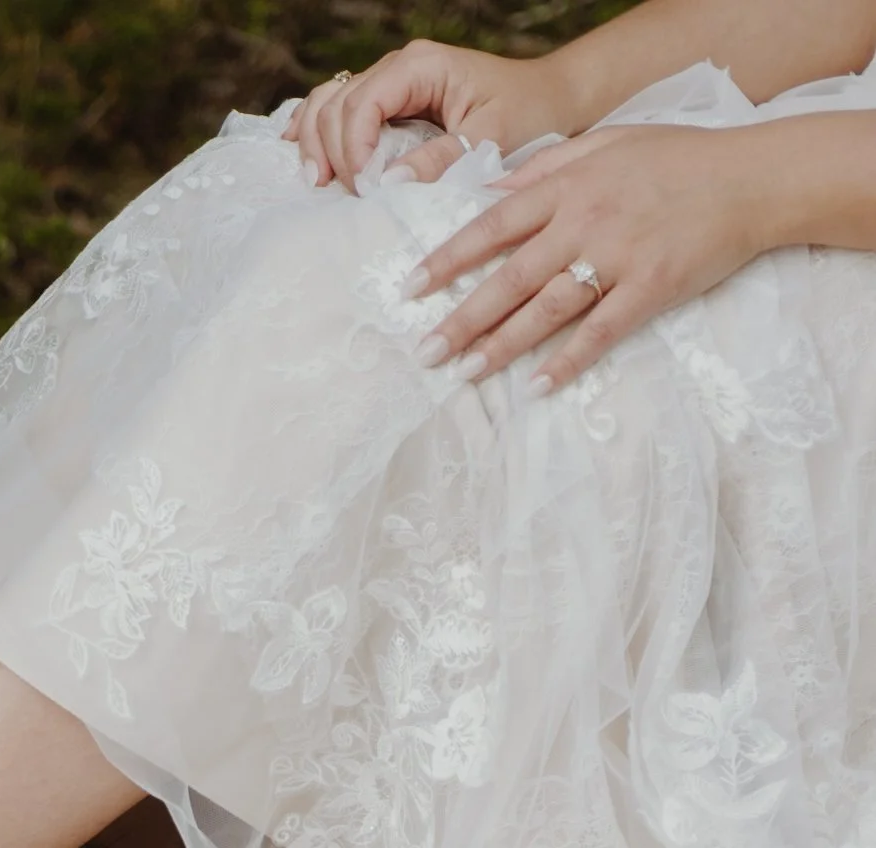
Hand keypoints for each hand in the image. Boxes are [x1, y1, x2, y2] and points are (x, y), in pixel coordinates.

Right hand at [285, 40, 589, 191]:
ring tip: (318, 182)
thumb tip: (389, 182)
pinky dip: (312, 128)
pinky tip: (296, 148)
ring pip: (326, 104)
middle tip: (346, 196)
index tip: (363, 188)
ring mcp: (387, 81)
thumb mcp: (495, 138)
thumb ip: (442, 159)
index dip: (353, 147)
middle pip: (336, 105)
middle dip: (333, 152)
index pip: (363, 103)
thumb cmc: (530, 113)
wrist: (550, 98)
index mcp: (421, 66)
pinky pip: (334, 107)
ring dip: (315, 143)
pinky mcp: (385, 100)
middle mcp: (398, 67)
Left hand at [410, 125, 771, 396]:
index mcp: (567, 188)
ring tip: (464, 373)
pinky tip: (538, 386)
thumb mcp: (606, 143)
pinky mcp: (653, 288)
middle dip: (461, 317)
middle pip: (509, 278)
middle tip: (424, 352)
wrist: (755, 175)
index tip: (410, 289)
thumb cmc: (677, 158)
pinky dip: (569, 359)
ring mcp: (619, 258)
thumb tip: (486, 191)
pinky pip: (602, 330)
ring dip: (502, 344)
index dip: (448, 260)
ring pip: (546, 308)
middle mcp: (585, 224)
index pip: (491, 227)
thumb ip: (544, 167)